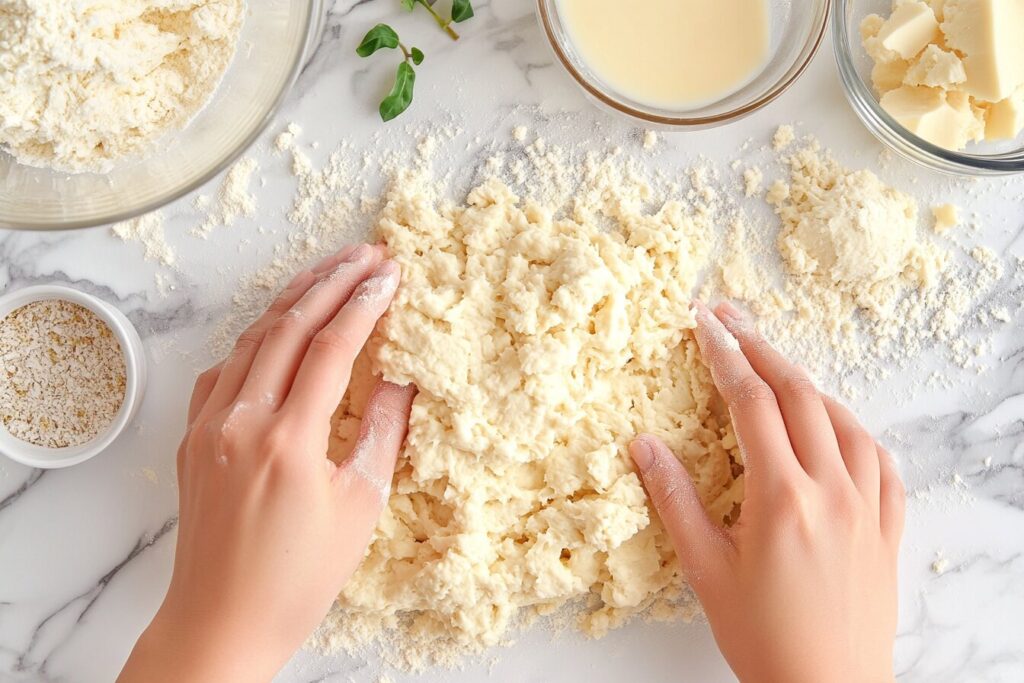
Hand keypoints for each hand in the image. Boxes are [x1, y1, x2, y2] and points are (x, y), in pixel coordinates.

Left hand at [119, 244, 414, 682]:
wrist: (221, 622)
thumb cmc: (296, 578)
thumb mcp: (360, 508)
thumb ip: (383, 434)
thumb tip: (403, 380)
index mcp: (288, 439)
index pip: (332, 347)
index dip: (364, 304)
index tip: (391, 274)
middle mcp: (241, 421)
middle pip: (289, 326)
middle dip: (332, 281)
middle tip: (367, 254)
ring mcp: (209, 426)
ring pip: (252, 339)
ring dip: (292, 299)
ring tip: (328, 271)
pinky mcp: (192, 438)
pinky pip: (223, 370)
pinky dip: (254, 339)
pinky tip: (275, 330)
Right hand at [630, 301, 903, 682]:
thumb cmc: (762, 638)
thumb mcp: (705, 570)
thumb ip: (675, 500)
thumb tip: (644, 444)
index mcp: (782, 497)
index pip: (751, 403)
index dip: (725, 356)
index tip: (704, 323)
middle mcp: (832, 491)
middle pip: (799, 396)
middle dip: (762, 348)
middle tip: (730, 318)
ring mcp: (868, 508)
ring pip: (844, 421)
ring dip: (807, 385)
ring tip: (775, 367)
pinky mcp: (888, 529)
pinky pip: (882, 463)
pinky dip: (856, 432)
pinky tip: (839, 430)